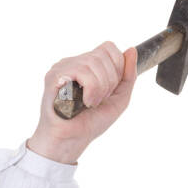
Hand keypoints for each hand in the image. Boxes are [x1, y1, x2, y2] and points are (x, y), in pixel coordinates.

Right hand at [27, 43, 137, 163]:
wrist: (72, 140)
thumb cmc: (91, 121)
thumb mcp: (118, 99)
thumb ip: (128, 77)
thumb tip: (131, 50)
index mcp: (89, 65)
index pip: (109, 48)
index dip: (117, 67)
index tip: (111, 89)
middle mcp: (75, 61)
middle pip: (104, 55)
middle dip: (109, 82)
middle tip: (99, 100)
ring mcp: (64, 66)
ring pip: (94, 63)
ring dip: (100, 89)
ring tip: (90, 103)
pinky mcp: (55, 75)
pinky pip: (83, 72)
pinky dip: (91, 91)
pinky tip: (84, 102)